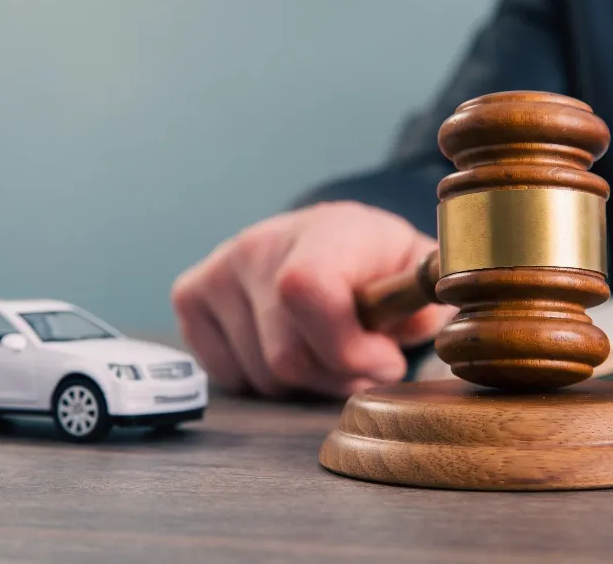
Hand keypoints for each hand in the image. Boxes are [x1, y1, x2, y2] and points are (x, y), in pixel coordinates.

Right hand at [170, 201, 455, 398]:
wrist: (326, 239)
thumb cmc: (375, 264)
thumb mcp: (415, 274)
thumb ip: (422, 299)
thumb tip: (411, 325)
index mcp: (324, 231)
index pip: (305, 290)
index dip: (345, 346)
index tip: (384, 362)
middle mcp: (260, 244)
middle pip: (285, 355)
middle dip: (335, 377)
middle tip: (363, 365)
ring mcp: (219, 269)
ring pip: (261, 374)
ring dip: (302, 382)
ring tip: (324, 351)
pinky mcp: (190, 296)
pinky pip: (227, 375)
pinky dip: (260, 378)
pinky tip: (283, 346)